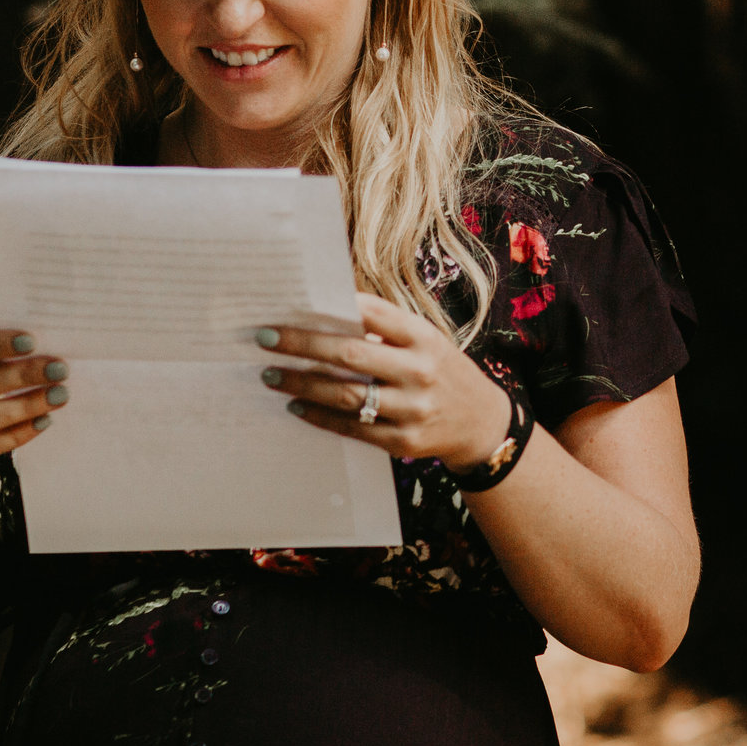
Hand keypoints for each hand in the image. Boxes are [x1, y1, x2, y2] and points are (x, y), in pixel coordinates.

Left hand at [256, 292, 509, 467]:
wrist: (480, 423)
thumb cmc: (441, 372)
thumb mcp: (427, 341)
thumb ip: (387, 329)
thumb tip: (326, 313)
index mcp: (425, 338)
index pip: (375, 314)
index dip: (334, 307)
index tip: (295, 304)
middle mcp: (420, 372)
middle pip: (351, 355)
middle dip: (303, 345)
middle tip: (266, 339)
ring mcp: (412, 409)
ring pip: (345, 395)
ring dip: (302, 383)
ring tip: (273, 376)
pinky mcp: (402, 441)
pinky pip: (351, 428)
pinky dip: (319, 416)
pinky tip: (297, 405)